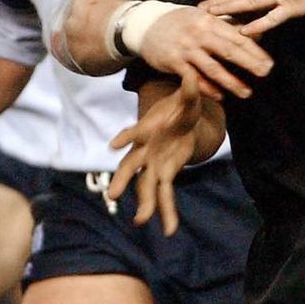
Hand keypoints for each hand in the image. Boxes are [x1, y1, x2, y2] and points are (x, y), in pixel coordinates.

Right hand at [108, 83, 205, 235]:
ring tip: (140, 222)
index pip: (135, 133)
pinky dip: (167, 211)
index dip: (126, 137)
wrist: (183, 119)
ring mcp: (154, 164)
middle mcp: (146, 150)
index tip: (115, 145)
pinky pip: (164, 194)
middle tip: (112, 194)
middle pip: (131, 165)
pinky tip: (170, 230)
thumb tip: (192, 73)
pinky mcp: (166, 173)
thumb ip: (189, 90)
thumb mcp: (188, 99)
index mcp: (148, 130)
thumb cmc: (180, 107)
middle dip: (122, 178)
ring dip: (144, 202)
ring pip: (145, 185)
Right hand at [136, 6, 271, 99]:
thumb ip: (224, 27)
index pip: (237, 36)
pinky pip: (194, 79)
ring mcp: (186, 48)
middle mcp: (199, 34)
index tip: (269, 62)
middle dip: (250, 63)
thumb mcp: (202, 17)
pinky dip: (208, 89)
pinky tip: (221, 97)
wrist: (145, 24)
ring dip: (231, 82)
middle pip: (229, 50)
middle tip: (266, 74)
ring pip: (213, 68)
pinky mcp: (173, 62)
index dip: (255, 50)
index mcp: (209, 21)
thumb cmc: (180, 22)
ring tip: (247, 92)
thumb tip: (252, 35)